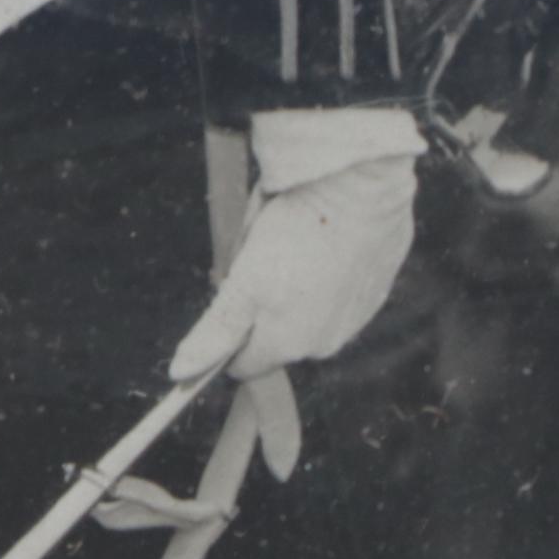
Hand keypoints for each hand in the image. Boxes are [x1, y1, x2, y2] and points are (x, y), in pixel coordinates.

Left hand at [169, 149, 418, 385]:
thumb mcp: (243, 283)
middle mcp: (324, 346)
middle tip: (259, 259)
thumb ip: (216, 332)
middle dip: (261, 308)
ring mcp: (354, 321)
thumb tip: (182, 372)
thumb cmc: (294, 233)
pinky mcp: (376, 293)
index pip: (243, 365)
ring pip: (308, 317)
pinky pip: (341, 296)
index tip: (226, 297)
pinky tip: (326, 243)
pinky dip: (329, 276)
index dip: (227, 337)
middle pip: (275, 339)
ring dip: (295, 291)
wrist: (360, 187)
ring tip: (295, 245)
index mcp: (287, 345)